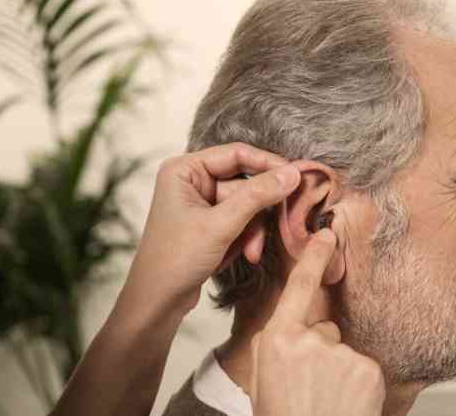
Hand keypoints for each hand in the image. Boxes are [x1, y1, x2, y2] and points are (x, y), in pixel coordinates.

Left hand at [120, 142, 300, 320]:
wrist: (157, 302)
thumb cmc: (176, 260)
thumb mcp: (221, 225)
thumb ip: (258, 196)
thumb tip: (292, 173)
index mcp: (184, 170)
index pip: (237, 153)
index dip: (269, 164)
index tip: (298, 176)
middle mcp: (192, 180)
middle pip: (245, 181)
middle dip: (260, 209)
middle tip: (285, 216)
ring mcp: (201, 202)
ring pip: (247, 204)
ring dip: (255, 229)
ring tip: (252, 251)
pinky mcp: (210, 222)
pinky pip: (241, 220)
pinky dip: (248, 237)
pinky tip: (246, 255)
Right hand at [250, 229, 385, 415]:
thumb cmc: (282, 415)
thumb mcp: (264, 376)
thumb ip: (279, 344)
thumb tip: (295, 331)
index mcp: (278, 339)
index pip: (298, 287)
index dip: (313, 258)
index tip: (326, 234)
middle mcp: (309, 340)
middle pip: (323, 330)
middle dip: (320, 352)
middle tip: (309, 386)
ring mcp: (340, 353)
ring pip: (342, 351)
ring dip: (338, 371)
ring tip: (325, 399)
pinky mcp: (367, 368)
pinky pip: (362, 366)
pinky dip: (356, 384)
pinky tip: (343, 402)